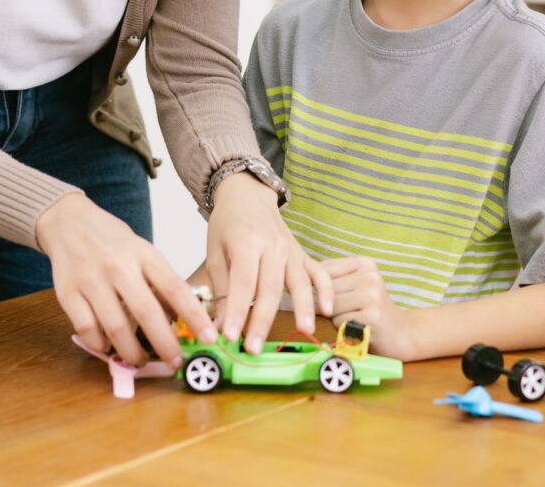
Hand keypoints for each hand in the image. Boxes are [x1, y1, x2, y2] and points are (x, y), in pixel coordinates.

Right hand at [36, 193, 215, 367]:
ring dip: (132, 352)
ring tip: (141, 360)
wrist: (69, 222)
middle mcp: (118, 266)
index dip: (194, 315)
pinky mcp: (68, 293)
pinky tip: (108, 347)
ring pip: (116, 326)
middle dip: (165, 343)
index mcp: (143, 254)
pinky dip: (99, 344)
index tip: (209, 337)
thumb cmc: (112, 241)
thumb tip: (179, 319)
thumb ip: (158, 281)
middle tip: (176, 362)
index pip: (175, 287)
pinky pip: (86, 329)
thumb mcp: (143, 251)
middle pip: (146, 312)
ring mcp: (91, 280)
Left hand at [204, 173, 331, 352]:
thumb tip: (220, 325)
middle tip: (255, 348)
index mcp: (246, 242)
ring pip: (299, 282)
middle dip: (263, 320)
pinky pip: (319, 273)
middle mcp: (272, 246)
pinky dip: (327, 290)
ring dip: (303, 308)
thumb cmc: (228, 224)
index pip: (243, 283)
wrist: (248, 196)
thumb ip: (221, 289)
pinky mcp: (303, 255)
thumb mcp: (214, 252)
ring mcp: (291, 250)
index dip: (237, 311)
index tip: (231, 336)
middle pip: (270, 287)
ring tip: (304, 330)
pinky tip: (329, 309)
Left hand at [322, 255, 414, 359]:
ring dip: (335, 318)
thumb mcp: (356, 286)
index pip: (324, 270)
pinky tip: (359, 329)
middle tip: (349, 311)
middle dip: (328, 305)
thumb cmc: (371, 309)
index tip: (331, 296)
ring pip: (330, 307)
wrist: (402, 334)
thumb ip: (332, 279)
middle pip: (325, 290)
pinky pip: (339, 322)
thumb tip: (301, 280)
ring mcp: (372, 296)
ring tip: (354, 318)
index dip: (319, 287)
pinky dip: (343, 330)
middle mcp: (370, 276)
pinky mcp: (372, 317)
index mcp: (365, 263)